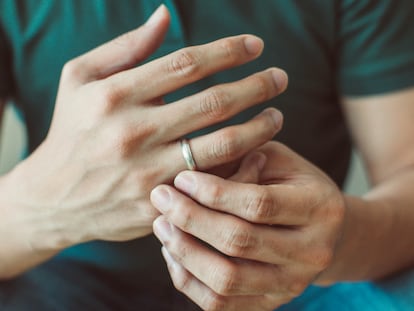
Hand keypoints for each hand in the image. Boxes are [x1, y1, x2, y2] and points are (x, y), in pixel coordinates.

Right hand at [3, 6, 286, 251]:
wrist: (53, 197)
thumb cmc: (71, 130)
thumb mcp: (79, 79)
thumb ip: (125, 47)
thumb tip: (165, 15)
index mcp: (114, 94)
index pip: (187, 64)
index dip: (228, 51)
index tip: (256, 46)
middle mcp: (132, 132)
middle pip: (213, 103)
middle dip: (256, 86)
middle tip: (280, 78)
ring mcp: (146, 172)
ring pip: (221, 145)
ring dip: (258, 127)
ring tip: (277, 115)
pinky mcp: (157, 203)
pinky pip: (211, 183)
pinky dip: (240, 165)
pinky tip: (258, 152)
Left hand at [151, 142, 345, 309]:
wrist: (322, 228)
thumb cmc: (291, 184)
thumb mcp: (275, 159)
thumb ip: (240, 161)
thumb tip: (191, 173)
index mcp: (319, 207)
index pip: (258, 204)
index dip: (214, 192)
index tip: (181, 179)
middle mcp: (312, 251)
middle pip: (239, 242)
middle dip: (191, 219)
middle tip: (160, 197)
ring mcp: (292, 284)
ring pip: (227, 279)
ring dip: (185, 252)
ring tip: (161, 225)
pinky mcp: (271, 303)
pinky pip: (221, 303)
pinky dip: (189, 281)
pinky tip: (173, 254)